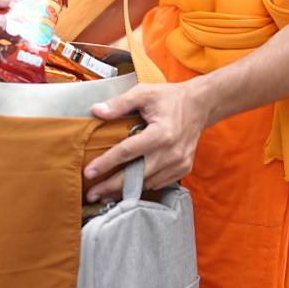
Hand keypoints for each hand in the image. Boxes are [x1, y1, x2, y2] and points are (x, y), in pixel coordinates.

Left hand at [81, 78, 212, 201]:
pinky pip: (159, 183)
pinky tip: (128, 186)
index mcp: (161, 133)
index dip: (105, 163)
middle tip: (92, 194)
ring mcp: (179, 163)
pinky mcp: (183, 169)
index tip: (88, 172)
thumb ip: (120, 103)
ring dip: (126, 189)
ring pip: (147, 183)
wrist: (199, 105)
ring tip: (105, 194)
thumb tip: (97, 111)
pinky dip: (143, 185)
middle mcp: (171, 152)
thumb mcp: (144, 93)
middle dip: (111, 186)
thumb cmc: (169, 98)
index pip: (127, 152)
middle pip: (136, 175)